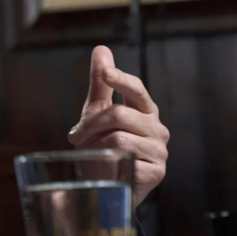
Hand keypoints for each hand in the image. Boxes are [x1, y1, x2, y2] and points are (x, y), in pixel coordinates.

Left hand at [68, 46, 169, 205]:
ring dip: (96, 146)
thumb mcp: (98, 113)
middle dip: (91, 124)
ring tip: (94, 154)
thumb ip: (101, 84)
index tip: (106, 73)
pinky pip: (123, 160)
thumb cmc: (104, 146)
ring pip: (118, 138)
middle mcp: (157, 129)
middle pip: (119, 114)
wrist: (106, 186)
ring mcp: (159, 151)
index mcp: (145, 111)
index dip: (120, 79)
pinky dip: (107, 163)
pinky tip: (109, 169)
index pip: (136, 90)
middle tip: (77, 137)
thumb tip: (102, 49)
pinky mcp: (155, 172)